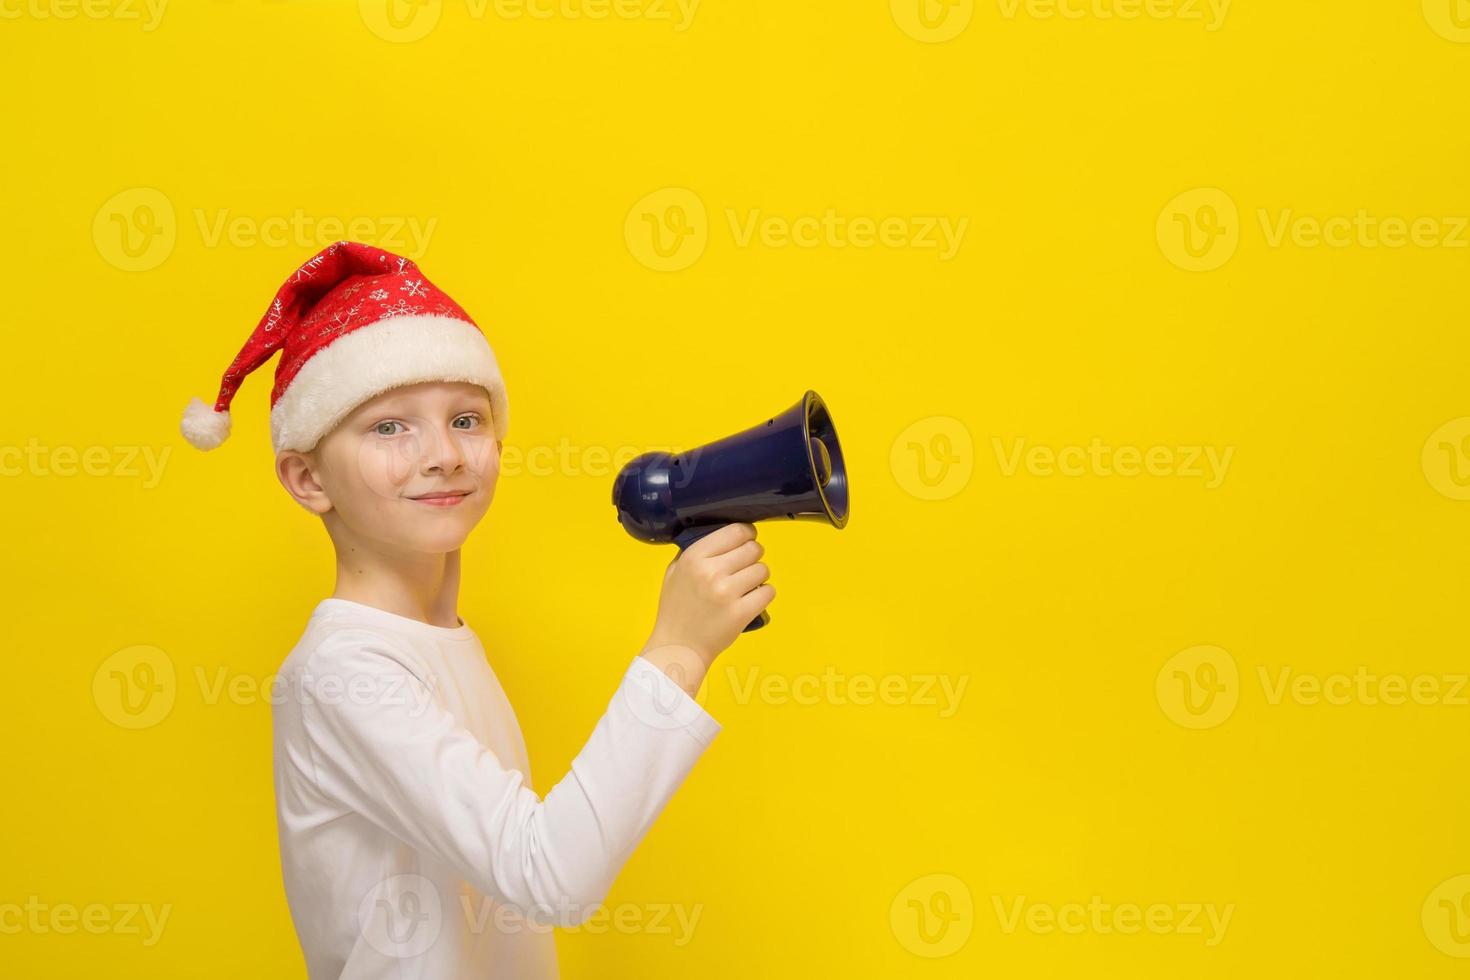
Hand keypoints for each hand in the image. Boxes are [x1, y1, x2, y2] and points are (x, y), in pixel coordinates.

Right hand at [643, 523, 773, 666]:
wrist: (679, 646)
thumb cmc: (677, 609)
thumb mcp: (675, 571)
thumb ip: (695, 552)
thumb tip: (723, 536)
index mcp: (694, 557)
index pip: (736, 531)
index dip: (747, 534)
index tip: (747, 540)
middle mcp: (711, 571)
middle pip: (754, 549)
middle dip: (753, 556)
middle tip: (744, 567)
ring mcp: (727, 593)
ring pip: (763, 569)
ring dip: (758, 577)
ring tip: (746, 586)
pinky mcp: (741, 613)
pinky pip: (769, 591)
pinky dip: (764, 595)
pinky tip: (752, 599)